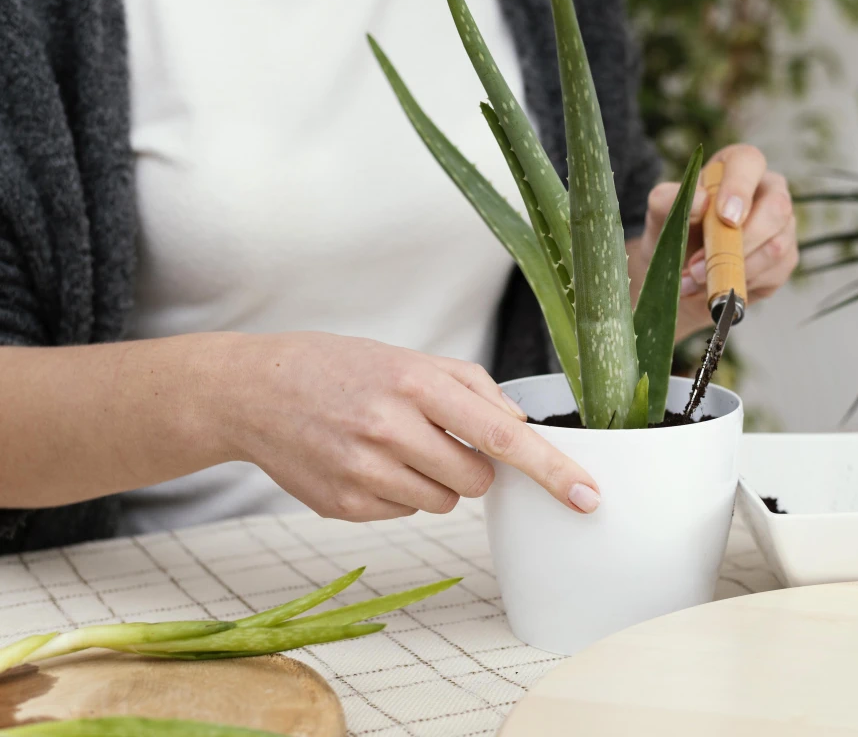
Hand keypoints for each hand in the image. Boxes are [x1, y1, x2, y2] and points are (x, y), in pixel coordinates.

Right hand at [219, 333, 600, 520]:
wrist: (254, 391)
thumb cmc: (343, 368)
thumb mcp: (409, 358)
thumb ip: (472, 387)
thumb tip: (518, 426)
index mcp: (416, 383)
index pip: (501, 436)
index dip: (551, 469)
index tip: (588, 496)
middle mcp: (391, 428)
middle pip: (478, 481)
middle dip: (473, 467)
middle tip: (434, 438)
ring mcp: (364, 471)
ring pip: (443, 502)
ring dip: (433, 480)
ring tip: (391, 445)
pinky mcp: (344, 504)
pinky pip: (404, 513)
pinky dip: (398, 493)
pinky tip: (365, 462)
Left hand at [637, 144, 798, 339]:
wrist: (682, 272)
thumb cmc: (677, 231)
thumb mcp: (661, 214)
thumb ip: (668, 199)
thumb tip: (702, 201)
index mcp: (738, 167)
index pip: (749, 162)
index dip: (739, 188)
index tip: (724, 217)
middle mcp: (768, 192)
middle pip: (776, 208)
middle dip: (738, 242)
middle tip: (698, 265)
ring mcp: (782, 226)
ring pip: (775, 247)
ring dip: (731, 269)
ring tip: (694, 280)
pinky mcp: (784, 260)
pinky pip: (772, 274)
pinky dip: (738, 285)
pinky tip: (713, 287)